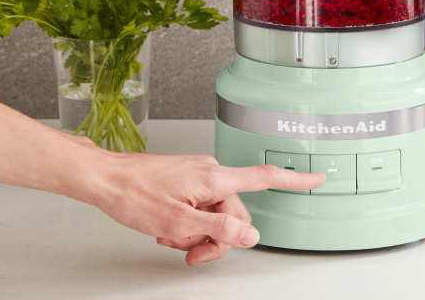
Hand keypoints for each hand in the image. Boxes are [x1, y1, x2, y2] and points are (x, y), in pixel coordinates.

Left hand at [88, 153, 324, 264]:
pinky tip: (169, 228)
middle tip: (190, 251)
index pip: (265, 177)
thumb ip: (219, 230)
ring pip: (216, 214)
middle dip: (217, 238)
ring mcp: (199, 176)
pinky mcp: (187, 180)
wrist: (108, 180)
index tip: (316, 178)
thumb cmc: (136, 195)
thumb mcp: (179, 223)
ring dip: (198, 232)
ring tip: (171, 236)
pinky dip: (189, 222)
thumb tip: (251, 236)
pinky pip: (201, 206)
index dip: (294, 179)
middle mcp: (211, 173)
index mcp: (215, 179)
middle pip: (236, 213)